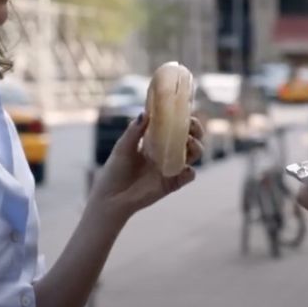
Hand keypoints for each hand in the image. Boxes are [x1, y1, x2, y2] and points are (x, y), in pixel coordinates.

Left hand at [89, 113, 203, 223]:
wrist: (111, 197)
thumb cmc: (115, 170)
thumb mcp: (123, 147)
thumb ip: (134, 130)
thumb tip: (145, 113)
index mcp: (155, 141)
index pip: (174, 125)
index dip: (182, 117)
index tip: (183, 109)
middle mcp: (166, 152)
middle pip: (190, 138)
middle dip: (196, 129)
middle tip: (191, 125)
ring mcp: (170, 167)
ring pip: (194, 154)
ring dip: (196, 146)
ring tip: (188, 142)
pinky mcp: (172, 183)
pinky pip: (188, 176)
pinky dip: (190, 171)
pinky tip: (185, 168)